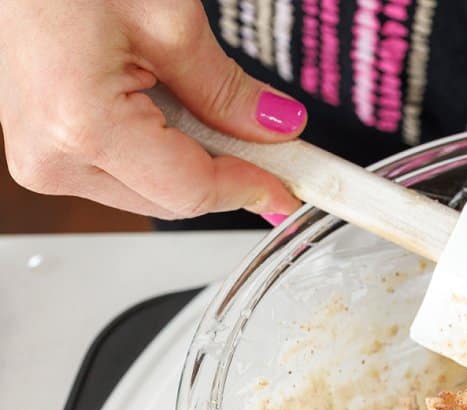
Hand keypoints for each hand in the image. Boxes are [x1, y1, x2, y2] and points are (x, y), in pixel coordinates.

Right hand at [0, 0, 303, 218]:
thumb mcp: (168, 21)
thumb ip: (227, 91)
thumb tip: (277, 129)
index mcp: (80, 126)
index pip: (192, 189)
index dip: (251, 188)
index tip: (293, 189)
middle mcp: (50, 155)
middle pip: (172, 198)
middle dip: (224, 171)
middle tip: (271, 142)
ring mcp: (40, 155)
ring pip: (149, 190)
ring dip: (189, 156)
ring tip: (190, 95)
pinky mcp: (42, 145)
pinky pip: (120, 167)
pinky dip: (157, 145)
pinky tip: (162, 102)